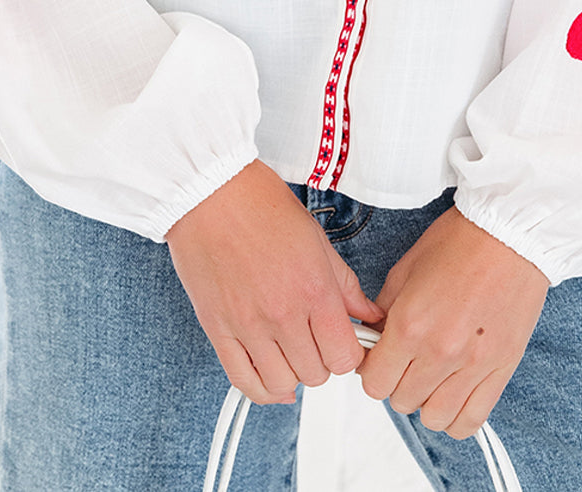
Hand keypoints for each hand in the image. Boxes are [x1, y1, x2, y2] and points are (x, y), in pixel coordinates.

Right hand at [165, 159, 383, 404]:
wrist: (211, 192)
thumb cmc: (261, 205)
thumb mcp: (317, 239)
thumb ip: (346, 285)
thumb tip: (369, 314)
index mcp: (314, 289)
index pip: (345, 357)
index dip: (350, 354)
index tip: (346, 343)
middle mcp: (283, 313)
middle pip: (316, 373)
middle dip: (322, 360)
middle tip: (317, 339)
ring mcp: (249, 325)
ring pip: (282, 383)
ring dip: (292, 373)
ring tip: (292, 350)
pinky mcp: (219, 329)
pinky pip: (243, 380)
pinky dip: (261, 388)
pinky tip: (271, 377)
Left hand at [357, 205, 548, 438]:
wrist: (511, 233)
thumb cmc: (461, 241)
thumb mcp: (407, 268)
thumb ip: (385, 310)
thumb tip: (375, 339)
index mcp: (410, 323)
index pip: (374, 382)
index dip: (372, 371)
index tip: (379, 359)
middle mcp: (439, 351)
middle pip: (401, 401)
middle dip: (397, 382)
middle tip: (406, 360)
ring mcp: (472, 365)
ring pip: (434, 418)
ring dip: (426, 401)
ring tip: (431, 376)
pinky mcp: (501, 370)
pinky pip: (471, 420)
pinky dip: (457, 418)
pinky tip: (453, 394)